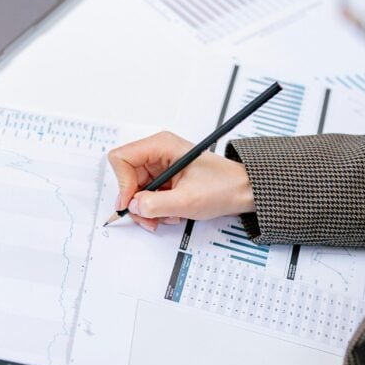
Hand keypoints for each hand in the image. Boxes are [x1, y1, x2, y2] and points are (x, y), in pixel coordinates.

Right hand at [108, 131, 254, 232]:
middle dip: (136, 202)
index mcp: (161, 145)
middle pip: (126, 178)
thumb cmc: (224, 186)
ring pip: (135, 191)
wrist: (243, 191)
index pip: (121, 158)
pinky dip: (154, 210)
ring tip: (165, 217)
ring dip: (146, 209)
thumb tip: (134, 206)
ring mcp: (160, 166)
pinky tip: (170, 213)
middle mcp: (158, 153)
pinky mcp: (164, 179)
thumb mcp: (188, 200)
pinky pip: (147, 196)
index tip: (133, 203)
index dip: (123, 184)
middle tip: (149, 218)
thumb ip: (156, 204)